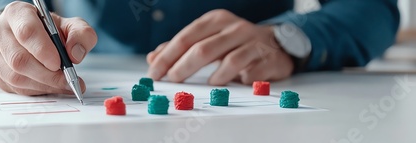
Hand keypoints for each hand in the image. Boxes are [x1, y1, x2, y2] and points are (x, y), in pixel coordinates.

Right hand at [0, 1, 97, 94]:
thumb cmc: (49, 30)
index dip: (43, 50)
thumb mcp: (71, 25)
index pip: (26, 32)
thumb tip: (75, 54)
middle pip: (19, 59)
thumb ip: (81, 35)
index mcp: (17, 13)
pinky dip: (36, 91)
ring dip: (43, 85)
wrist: (32, 36)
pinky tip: (50, 86)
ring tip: (63, 85)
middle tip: (68, 80)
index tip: (59, 63)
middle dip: (47, 75)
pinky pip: (14, 88)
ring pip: (15, 77)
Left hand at [147, 9, 293, 84]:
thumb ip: (180, 48)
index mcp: (216, 20)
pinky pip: (253, 72)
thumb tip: (154, 58)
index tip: (154, 73)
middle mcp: (235, 28)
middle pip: (203, 49)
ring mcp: (254, 43)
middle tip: (172, 81)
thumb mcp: (207, 39)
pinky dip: (242, 80)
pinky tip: (237, 84)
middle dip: (183, 68)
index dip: (167, 56)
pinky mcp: (269, 58)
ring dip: (215, 77)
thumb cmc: (234, 43)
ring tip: (208, 85)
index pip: (186, 37)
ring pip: (231, 61)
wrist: (275, 44)